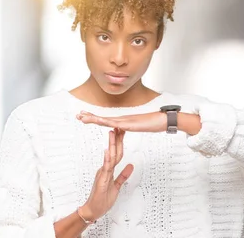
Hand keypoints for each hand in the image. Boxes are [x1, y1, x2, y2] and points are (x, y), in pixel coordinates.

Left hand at [76, 111, 201, 134]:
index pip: (108, 120)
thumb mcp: (141, 127)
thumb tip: (126, 128)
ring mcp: (126, 121)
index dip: (96, 118)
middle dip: (91, 117)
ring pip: (106, 120)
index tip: (86, 116)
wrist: (165, 120)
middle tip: (78, 115)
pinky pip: (115, 124)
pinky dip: (105, 122)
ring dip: (93, 118)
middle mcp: (124, 119)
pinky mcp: (130, 124)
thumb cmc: (156, 123)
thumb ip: (133, 127)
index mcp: (125, 121)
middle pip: (104, 118)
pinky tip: (98, 121)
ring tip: (82, 117)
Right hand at [80, 128, 132, 221]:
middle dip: (116, 139)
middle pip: (113, 152)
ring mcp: (102, 174)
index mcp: (109, 169)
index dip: (121, 143)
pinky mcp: (101, 180)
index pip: (117, 154)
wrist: (94, 211)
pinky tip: (108, 151)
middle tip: (119, 125)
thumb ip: (123, 176)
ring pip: (109, 157)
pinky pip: (105, 168)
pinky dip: (107, 159)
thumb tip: (131, 165)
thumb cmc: (103, 199)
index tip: (123, 132)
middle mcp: (105, 169)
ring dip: (111, 145)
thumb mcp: (117, 186)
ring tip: (113, 133)